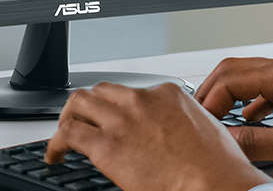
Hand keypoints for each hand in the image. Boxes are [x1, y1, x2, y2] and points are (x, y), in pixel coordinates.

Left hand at [45, 82, 270, 190]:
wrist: (216, 183)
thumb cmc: (217, 166)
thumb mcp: (203, 129)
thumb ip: (178, 124)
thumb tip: (167, 137)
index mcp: (166, 94)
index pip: (131, 92)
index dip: (118, 109)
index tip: (116, 122)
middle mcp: (141, 100)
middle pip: (100, 91)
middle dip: (89, 106)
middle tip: (84, 122)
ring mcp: (122, 120)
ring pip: (78, 103)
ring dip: (68, 118)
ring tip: (64, 136)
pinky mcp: (106, 145)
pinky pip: (67, 134)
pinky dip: (54, 144)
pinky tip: (55, 156)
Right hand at [195, 58, 272, 183]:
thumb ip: (255, 142)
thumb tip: (224, 142)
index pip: (230, 76)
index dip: (208, 100)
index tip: (201, 123)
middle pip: (237, 71)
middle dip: (213, 92)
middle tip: (199, 117)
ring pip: (253, 80)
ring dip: (232, 98)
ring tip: (218, 120)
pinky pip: (269, 92)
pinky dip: (252, 105)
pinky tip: (250, 124)